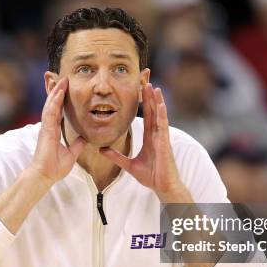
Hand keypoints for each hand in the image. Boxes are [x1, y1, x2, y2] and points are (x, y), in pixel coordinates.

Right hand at [30, 77, 86, 184]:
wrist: (45, 175)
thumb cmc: (55, 167)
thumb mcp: (72, 154)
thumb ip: (77, 145)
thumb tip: (85, 138)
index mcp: (54, 131)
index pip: (59, 111)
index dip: (62, 100)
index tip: (66, 89)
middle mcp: (49, 127)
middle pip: (53, 105)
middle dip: (58, 91)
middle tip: (64, 78)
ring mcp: (46, 127)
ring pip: (51, 105)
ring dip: (56, 92)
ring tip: (62, 80)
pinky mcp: (45, 130)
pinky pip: (50, 113)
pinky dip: (54, 102)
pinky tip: (58, 93)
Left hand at [100, 84, 191, 202]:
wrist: (162, 187)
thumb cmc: (151, 176)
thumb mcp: (128, 165)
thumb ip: (115, 156)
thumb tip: (100, 149)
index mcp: (150, 137)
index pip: (147, 115)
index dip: (144, 102)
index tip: (140, 88)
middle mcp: (157, 134)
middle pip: (153, 110)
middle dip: (149, 95)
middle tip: (145, 79)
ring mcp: (162, 137)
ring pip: (159, 114)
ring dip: (156, 100)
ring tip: (152, 86)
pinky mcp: (165, 143)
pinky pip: (163, 126)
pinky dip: (162, 114)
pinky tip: (160, 104)